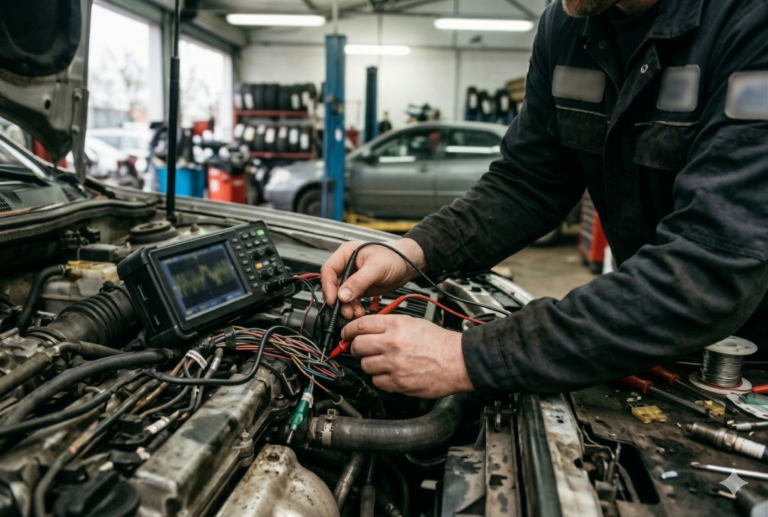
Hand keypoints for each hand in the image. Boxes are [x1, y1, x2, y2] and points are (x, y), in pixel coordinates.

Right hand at [321, 238, 426, 319]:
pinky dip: (353, 307)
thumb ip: (358, 282)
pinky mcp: (359, 287)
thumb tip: (343, 295)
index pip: (329, 270)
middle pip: (333, 285)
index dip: (328, 286)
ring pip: (342, 295)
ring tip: (353, 313)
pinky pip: (351, 299)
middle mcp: (347, 265)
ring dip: (346, 306)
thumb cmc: (394, 256)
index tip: (334, 300)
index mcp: (346, 254)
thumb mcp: (376, 268)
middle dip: (338, 299)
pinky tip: (358, 311)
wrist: (407, 264)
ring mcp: (352, 277)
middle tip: (344, 310)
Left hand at [341, 315, 473, 398]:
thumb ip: (389, 325)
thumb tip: (368, 330)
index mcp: (396, 326)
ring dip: (369, 364)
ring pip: (365, 365)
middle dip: (354, 348)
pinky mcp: (399, 383)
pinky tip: (389, 373)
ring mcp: (395, 365)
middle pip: (357, 346)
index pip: (360, 325)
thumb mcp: (413, 323)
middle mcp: (392, 344)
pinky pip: (377, 382)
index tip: (346, 334)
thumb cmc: (439, 342)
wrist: (458, 361)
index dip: (348, 330)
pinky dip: (380, 378)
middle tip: (358, 349)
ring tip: (380, 361)